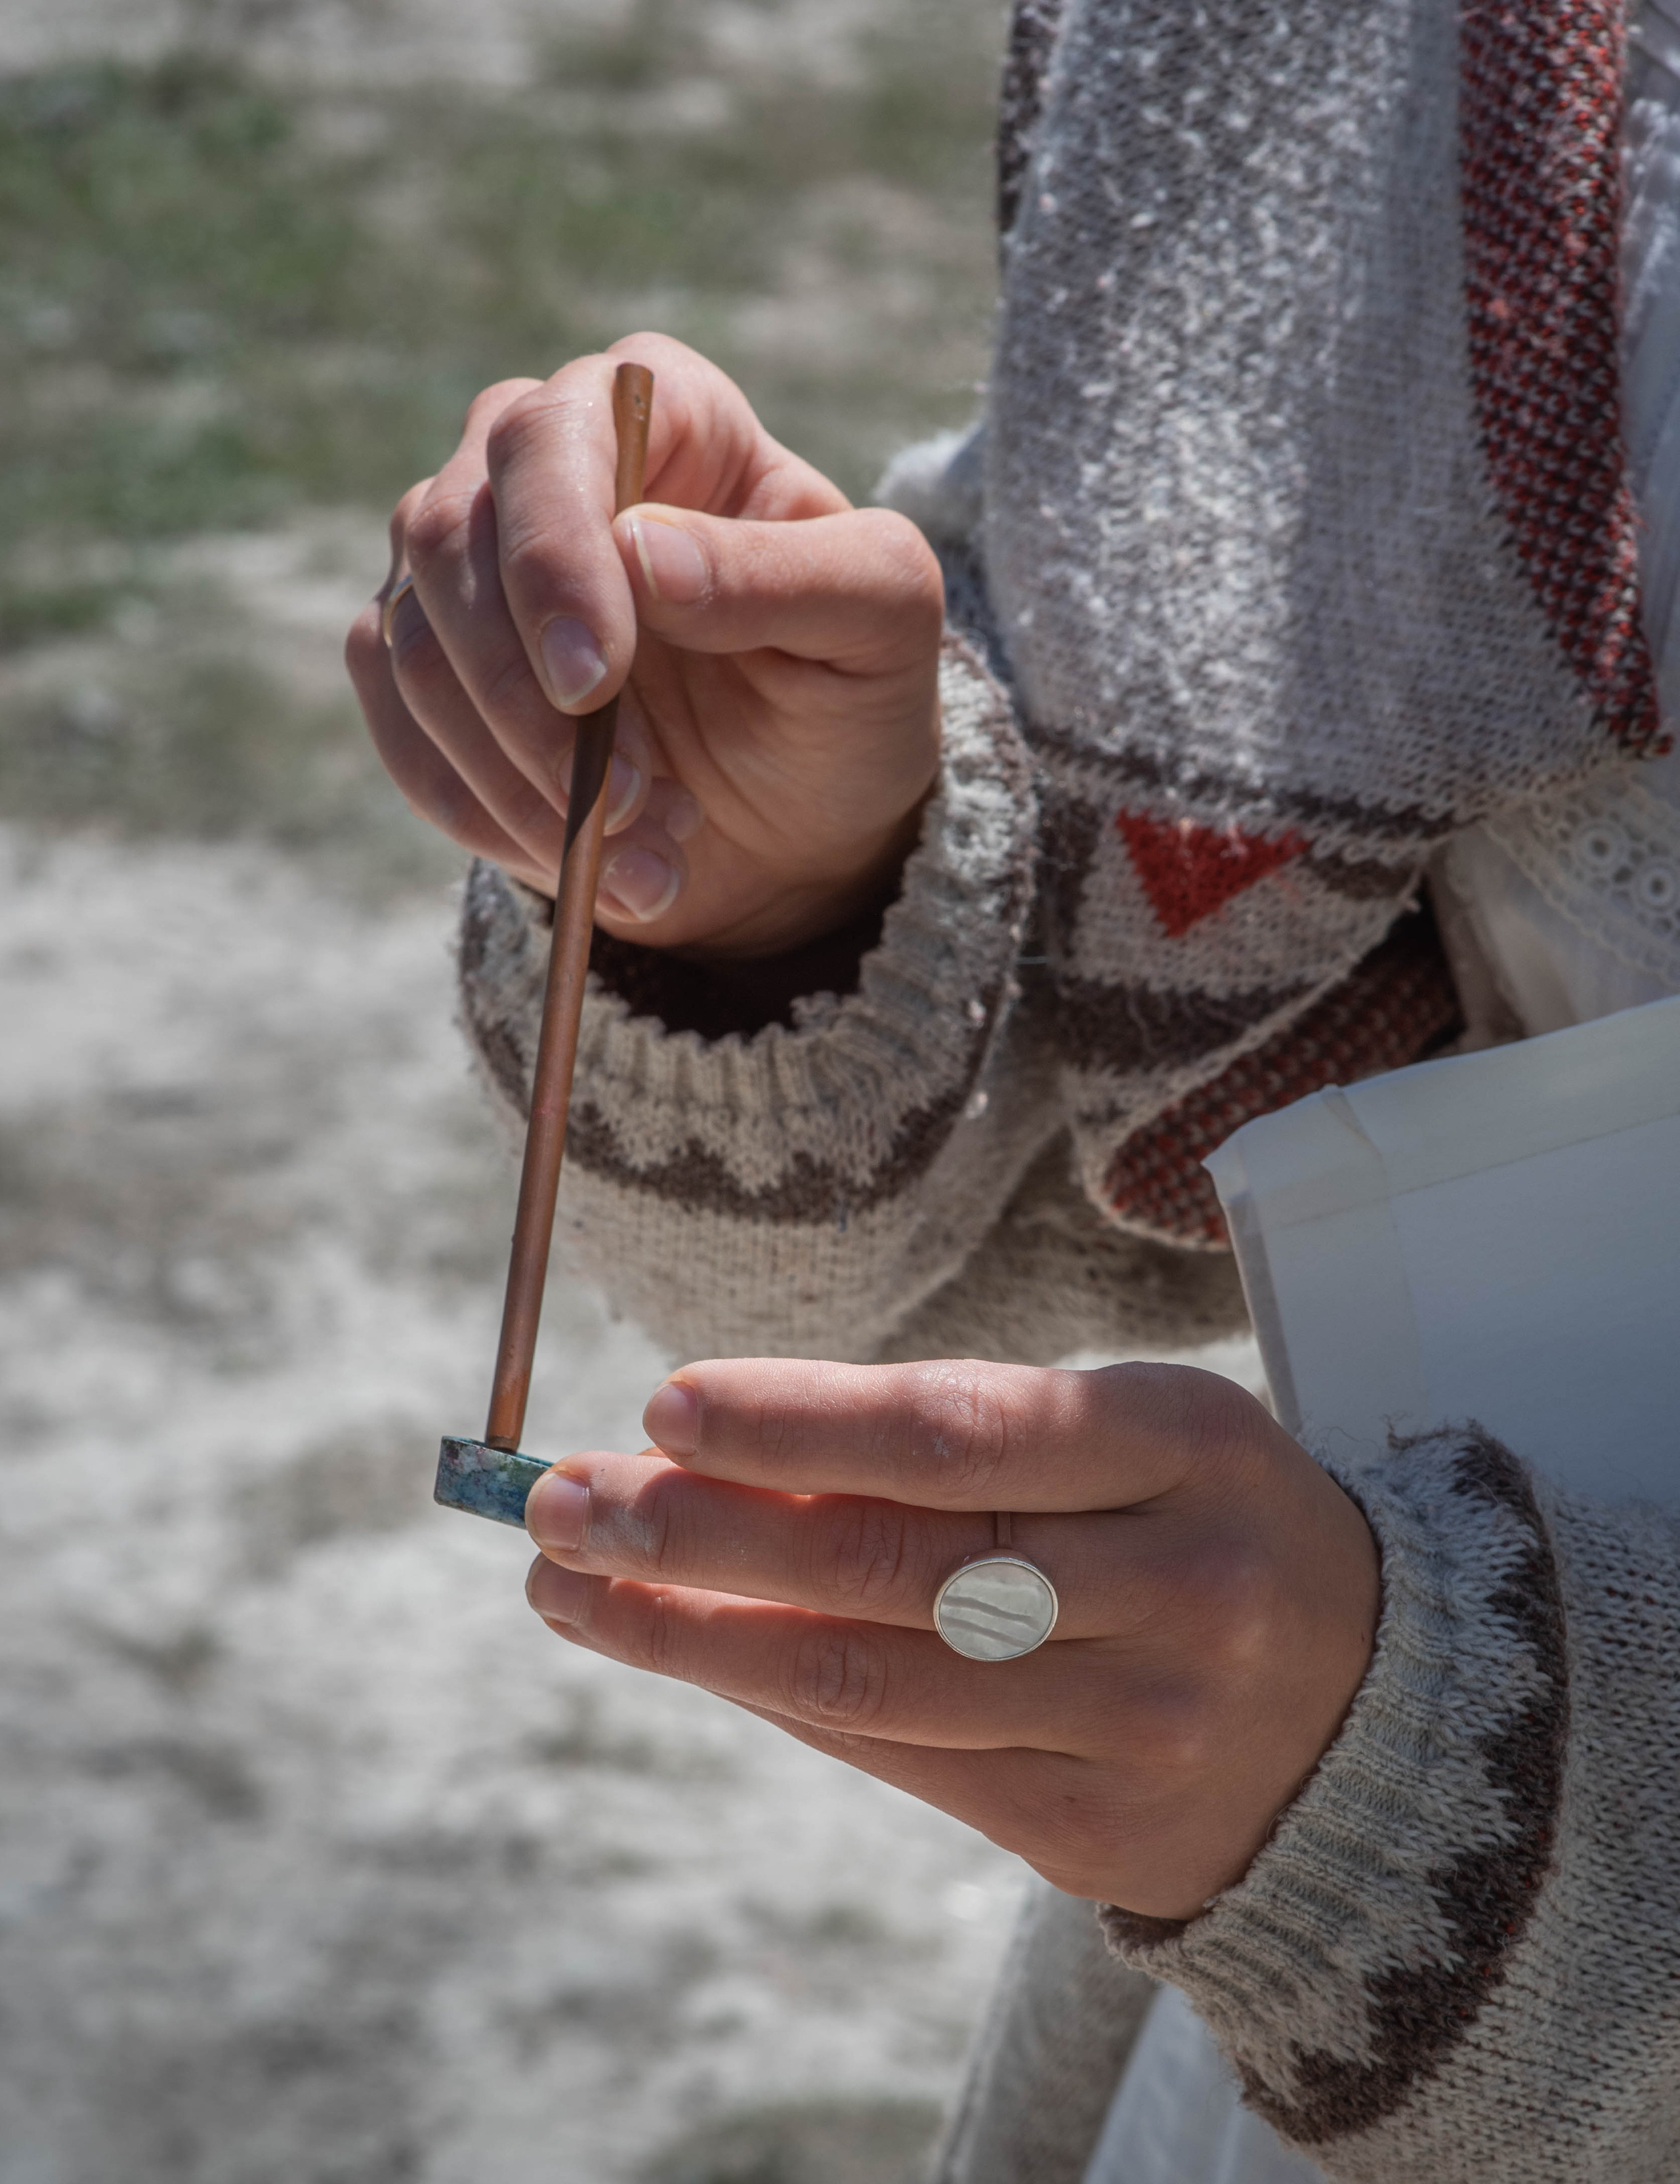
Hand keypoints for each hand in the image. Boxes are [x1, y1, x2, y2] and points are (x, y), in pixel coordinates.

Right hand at [345, 333, 944, 955]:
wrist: (804, 821)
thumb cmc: (850, 691)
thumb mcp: (881, 625)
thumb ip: (788, 573)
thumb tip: (641, 549)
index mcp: (658, 410)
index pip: (550, 439)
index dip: (552, 558)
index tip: (592, 682)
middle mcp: (538, 462)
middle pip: (449, 537)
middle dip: (525, 697)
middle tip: (623, 804)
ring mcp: (467, 565)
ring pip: (411, 645)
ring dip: (517, 776)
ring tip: (640, 854)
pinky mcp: (426, 666)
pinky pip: (400, 730)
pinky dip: (483, 813)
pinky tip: (577, 861)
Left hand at [522, 1358, 1379, 1919]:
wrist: (1371, 1716)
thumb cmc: (1202, 1524)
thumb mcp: (1125, 1435)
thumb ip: (950, 1439)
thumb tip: (719, 1445)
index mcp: (1184, 1445)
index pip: (959, 1430)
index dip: (800, 1421)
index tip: (663, 1404)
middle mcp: (1173, 1589)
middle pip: (894, 1564)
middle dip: (700, 1534)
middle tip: (561, 1503)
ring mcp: (1139, 1726)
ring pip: (871, 1679)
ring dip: (693, 1635)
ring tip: (572, 1587)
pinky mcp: (1092, 1832)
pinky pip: (898, 1759)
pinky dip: (775, 1698)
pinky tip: (685, 1653)